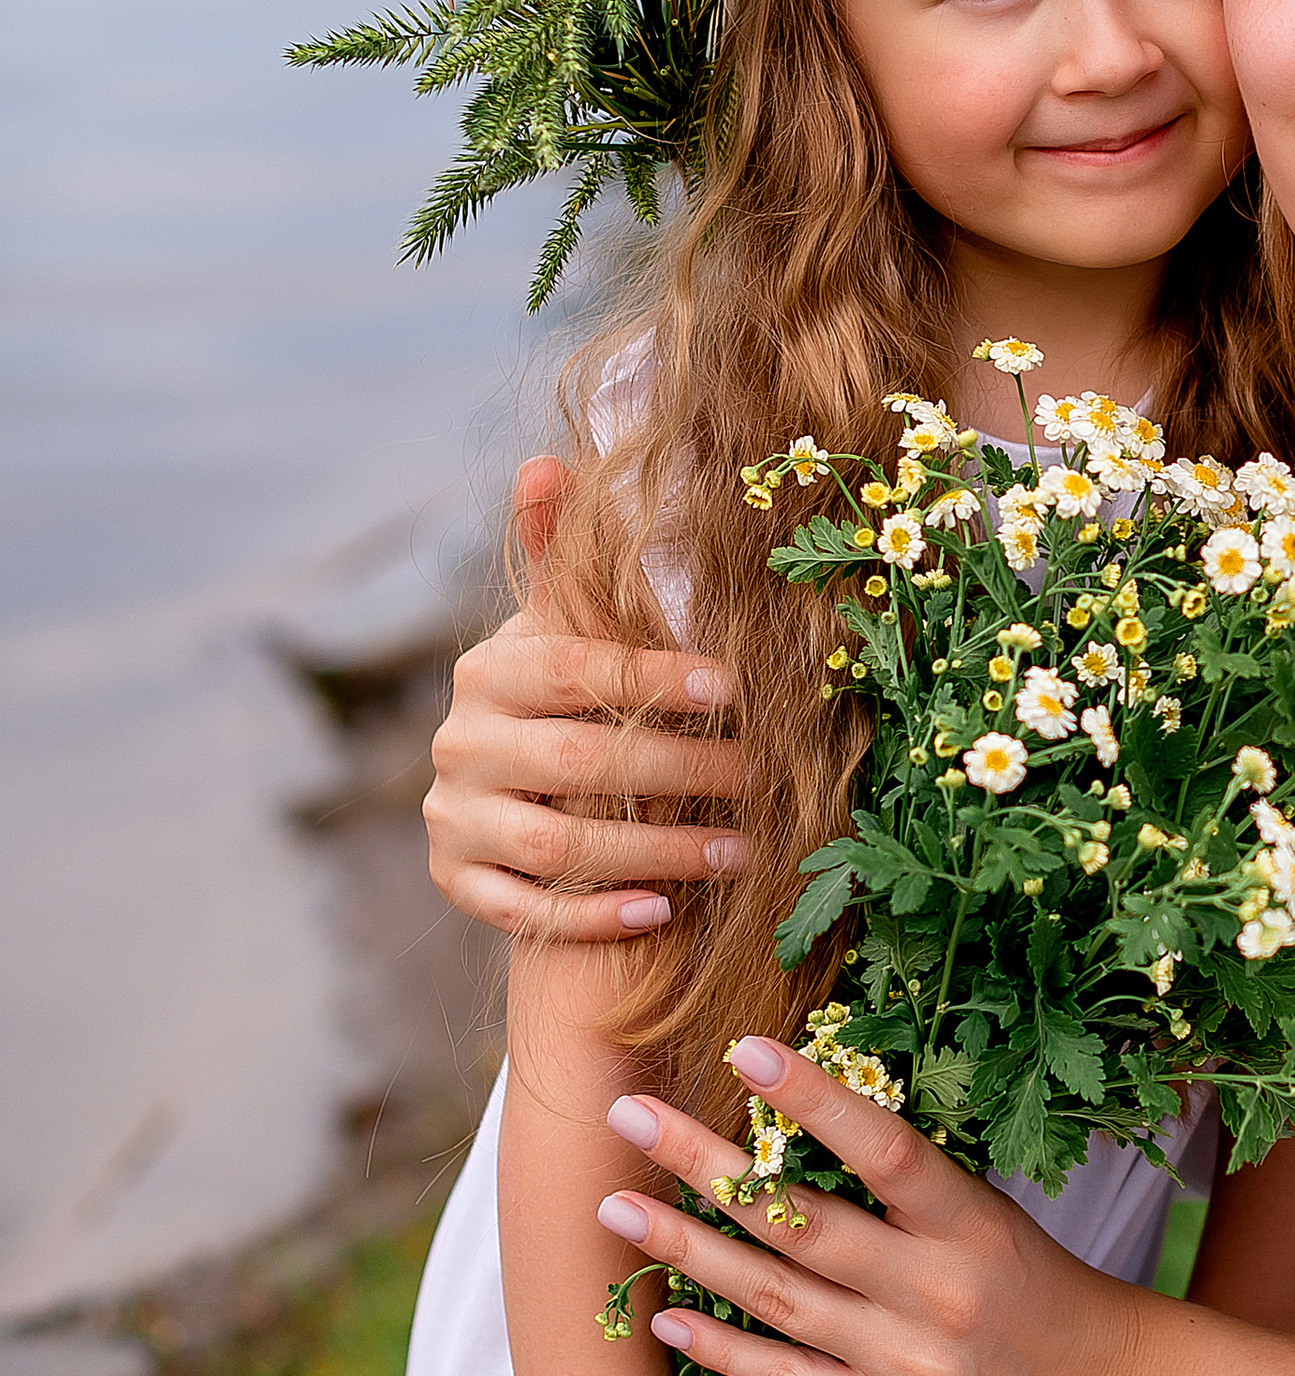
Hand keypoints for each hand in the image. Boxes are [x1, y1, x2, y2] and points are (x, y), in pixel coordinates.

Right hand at [424, 458, 746, 939]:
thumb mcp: (566, 627)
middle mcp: (459, 742)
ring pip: (556, 842)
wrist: (514, 791)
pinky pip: (522, 909)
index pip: (575, 668)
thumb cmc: (568, 696)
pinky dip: (591, 914)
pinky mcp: (455, 882)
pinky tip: (660, 912)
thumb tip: (551, 461)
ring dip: (656, 849)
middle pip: (574, 760)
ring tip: (740, 852)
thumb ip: (566, 557)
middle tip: (761, 775)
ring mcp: (453, 818)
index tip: (733, 684)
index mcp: (490, 669)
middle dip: (678, 769)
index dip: (653, 676)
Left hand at [595, 1041, 1147, 1375]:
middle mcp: (940, 1294)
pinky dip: (719, 1346)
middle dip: (706, 1166)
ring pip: (775, 1299)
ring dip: (686, 1250)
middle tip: (627, 1117)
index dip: (813, 1100)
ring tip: (616, 1208)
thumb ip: (899, 1180)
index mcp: (972, 1225)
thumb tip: (782, 1112)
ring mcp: (909, 1365)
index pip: (885, 1151)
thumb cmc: (1018, 1278)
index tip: (742, 1049)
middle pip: (802, 1224)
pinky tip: (662, 1314)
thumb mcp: (982, 1211)